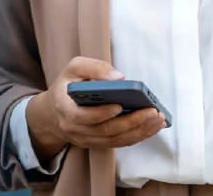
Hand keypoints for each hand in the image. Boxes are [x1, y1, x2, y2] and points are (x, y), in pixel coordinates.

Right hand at [28, 56, 166, 156]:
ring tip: (158, 119)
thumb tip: (119, 77)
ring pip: (115, 140)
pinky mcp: (98, 144)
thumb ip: (94, 68)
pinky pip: (119, 143)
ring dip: (140, 131)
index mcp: (64, 108)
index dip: (101, 113)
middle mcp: (74, 129)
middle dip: (131, 122)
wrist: (54, 112)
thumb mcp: (74, 68)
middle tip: (152, 112)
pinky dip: (138, 136)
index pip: (82, 116)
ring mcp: (86, 140)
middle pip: (105, 131)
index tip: (120, 105)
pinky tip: (153, 126)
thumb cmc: (67, 86)